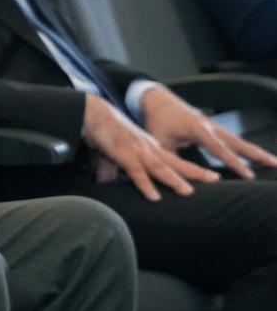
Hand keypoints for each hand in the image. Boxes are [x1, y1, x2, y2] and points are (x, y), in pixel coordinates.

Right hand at [83, 93, 217, 201]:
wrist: (94, 113)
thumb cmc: (105, 131)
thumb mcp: (114, 151)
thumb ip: (112, 168)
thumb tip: (105, 180)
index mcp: (151, 147)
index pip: (175, 160)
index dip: (192, 168)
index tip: (209, 177)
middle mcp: (149, 149)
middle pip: (176, 162)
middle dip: (196, 172)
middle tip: (215, 179)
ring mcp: (138, 151)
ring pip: (161, 168)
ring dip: (176, 180)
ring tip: (189, 192)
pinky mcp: (124, 155)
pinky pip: (137, 172)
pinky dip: (146, 184)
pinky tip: (154, 196)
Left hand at [137, 85, 276, 179]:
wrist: (157, 100)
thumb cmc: (157, 122)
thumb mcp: (159, 142)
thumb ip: (172, 161)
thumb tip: (181, 181)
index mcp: (198, 129)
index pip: (220, 150)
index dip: (235, 163)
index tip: (249, 175)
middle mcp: (210, 127)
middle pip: (238, 144)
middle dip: (257, 155)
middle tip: (276, 164)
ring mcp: (214, 127)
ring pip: (239, 142)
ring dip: (257, 153)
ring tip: (275, 163)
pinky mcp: (214, 129)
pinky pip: (234, 141)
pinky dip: (247, 149)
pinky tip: (258, 158)